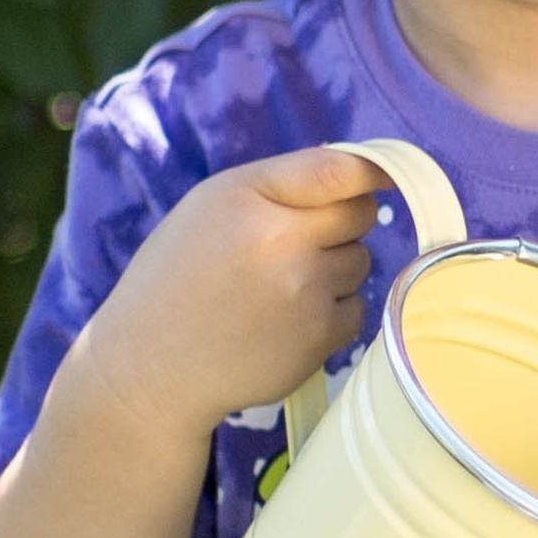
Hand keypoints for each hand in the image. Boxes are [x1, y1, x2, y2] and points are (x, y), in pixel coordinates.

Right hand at [80, 144, 385, 441]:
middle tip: (297, 241)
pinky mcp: (320, 339)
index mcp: (249, 200)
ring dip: (336, 269)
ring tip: (279, 288)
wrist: (152, 366)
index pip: (338, 171)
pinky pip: (357, 309)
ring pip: (361, 262)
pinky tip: (286, 322)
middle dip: (341, 222)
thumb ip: (279, 184)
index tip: (386, 176)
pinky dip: (332, 312)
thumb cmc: (178, 276)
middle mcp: (284, 243)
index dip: (374, 171)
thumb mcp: (210, 207)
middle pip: (360, 215)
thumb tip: (359, 171)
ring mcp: (307, 294)